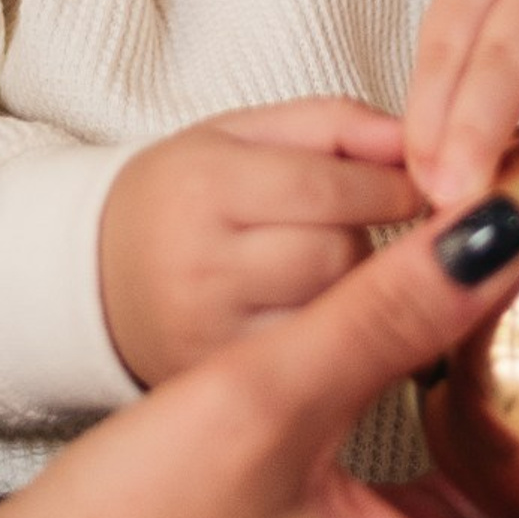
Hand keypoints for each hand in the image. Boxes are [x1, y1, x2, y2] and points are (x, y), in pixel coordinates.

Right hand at [99, 97, 421, 387]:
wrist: (100, 277)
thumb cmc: (187, 195)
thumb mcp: (246, 133)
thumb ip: (336, 125)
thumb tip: (419, 143)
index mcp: (203, 185)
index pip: (329, 187)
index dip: (392, 187)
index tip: (417, 187)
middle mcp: (199, 267)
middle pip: (337, 257)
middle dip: (367, 240)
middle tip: (355, 229)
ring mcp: (207, 340)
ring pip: (335, 319)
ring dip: (354, 295)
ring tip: (324, 274)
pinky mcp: (220, 392)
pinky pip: (315, 372)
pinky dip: (333, 346)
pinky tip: (316, 327)